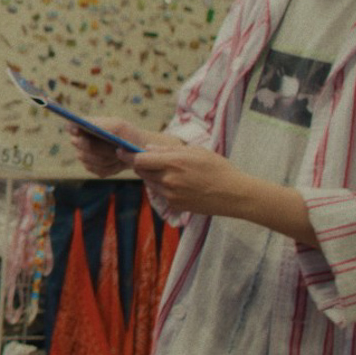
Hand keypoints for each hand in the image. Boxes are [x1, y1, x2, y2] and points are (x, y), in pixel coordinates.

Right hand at [66, 117, 156, 177]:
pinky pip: (99, 170)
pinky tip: (118, 162)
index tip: (78, 131)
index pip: (71, 127)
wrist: (136, 150)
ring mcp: (84, 156)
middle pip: (81, 145)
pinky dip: (112, 167)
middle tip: (115, 148)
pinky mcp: (92, 169)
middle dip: (100, 148)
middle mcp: (80, 142)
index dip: (73, 129)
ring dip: (108, 158)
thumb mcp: (118, 126)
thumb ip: (101, 125)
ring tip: (120, 153)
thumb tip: (84, 126)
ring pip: (91, 160)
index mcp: (84, 127)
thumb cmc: (127, 134)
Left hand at [125, 142, 251, 218]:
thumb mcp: (196, 151)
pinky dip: (162, 186)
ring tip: (169, 170)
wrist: (234, 195)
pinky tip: (178, 183)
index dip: (128, 155)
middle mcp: (168, 180)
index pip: (140, 159)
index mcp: (174, 163)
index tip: (121, 150)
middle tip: (147, 158)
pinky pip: (160, 193)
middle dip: (141, 164)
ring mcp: (170, 194)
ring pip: (149, 182)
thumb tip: (147, 149)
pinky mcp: (174, 205)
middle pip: (142, 171)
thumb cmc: (218, 168)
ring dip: (151, 175)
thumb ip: (169, 150)